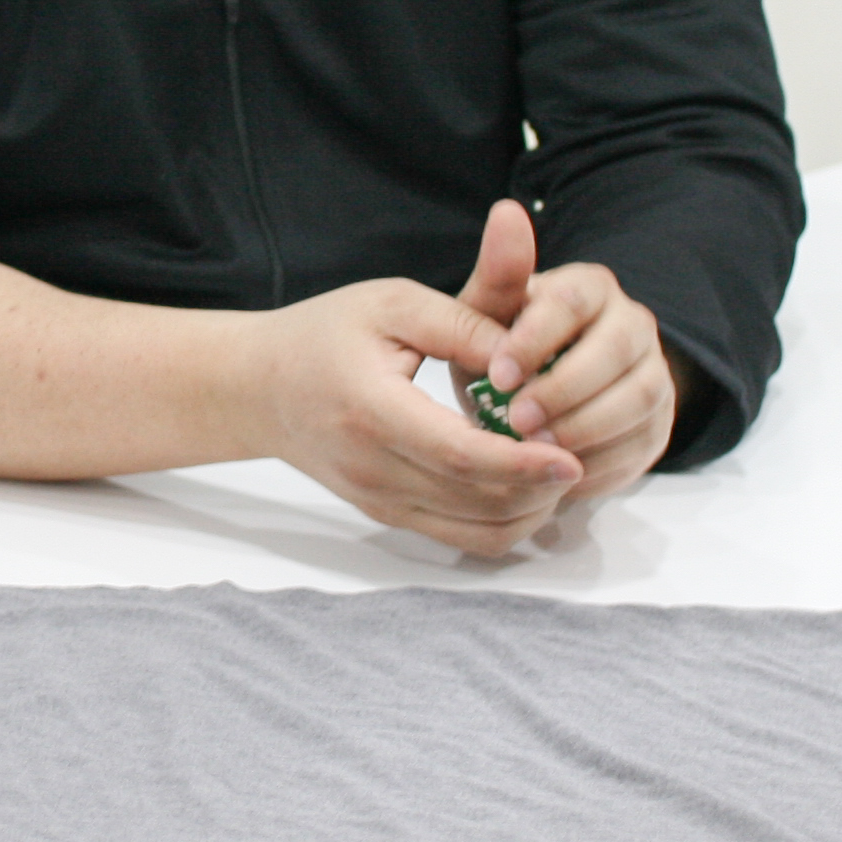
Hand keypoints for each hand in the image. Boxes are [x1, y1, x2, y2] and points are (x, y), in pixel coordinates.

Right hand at [252, 266, 585, 555]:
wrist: (258, 388)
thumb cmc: (325, 335)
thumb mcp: (392, 302)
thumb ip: (464, 322)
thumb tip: (526, 358)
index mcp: (372, 409)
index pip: (461, 456)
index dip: (524, 462)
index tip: (573, 454)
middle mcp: (373, 469)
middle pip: (477, 501)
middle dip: (542, 487)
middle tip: (582, 452)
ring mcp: (380, 501)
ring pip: (477, 531)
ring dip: (531, 509)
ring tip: (559, 468)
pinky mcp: (388, 516)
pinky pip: (462, 539)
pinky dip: (506, 522)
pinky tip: (527, 486)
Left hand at [453, 199, 683, 500]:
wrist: (532, 400)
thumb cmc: (504, 347)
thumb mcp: (487, 315)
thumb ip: (498, 274)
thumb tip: (507, 210)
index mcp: (590, 289)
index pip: (576, 302)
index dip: (538, 339)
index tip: (499, 373)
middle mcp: (632, 325)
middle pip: (618, 352)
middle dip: (566, 388)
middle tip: (517, 421)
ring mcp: (654, 374)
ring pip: (641, 398)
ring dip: (587, 427)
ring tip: (537, 449)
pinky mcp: (659, 425)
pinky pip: (644, 444)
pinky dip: (602, 462)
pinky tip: (561, 472)